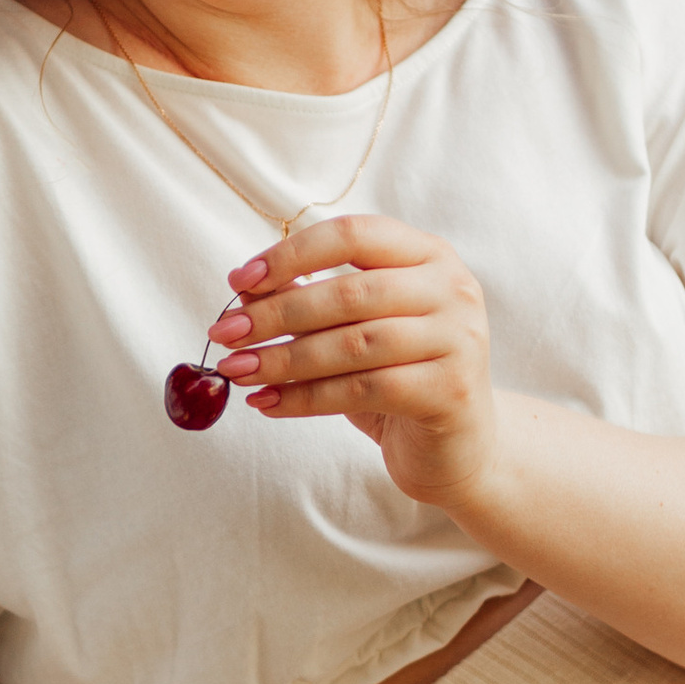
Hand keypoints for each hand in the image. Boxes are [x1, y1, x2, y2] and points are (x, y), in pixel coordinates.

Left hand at [210, 210, 497, 516]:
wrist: (459, 448)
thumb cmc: (399, 377)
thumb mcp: (355, 329)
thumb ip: (311, 300)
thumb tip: (244, 290)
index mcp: (427, 255)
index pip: (352, 235)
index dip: (291, 255)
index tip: (238, 282)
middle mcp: (451, 289)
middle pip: (349, 292)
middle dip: (276, 313)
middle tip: (225, 334)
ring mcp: (458, 339)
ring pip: (354, 344)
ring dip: (284, 359)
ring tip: (237, 371)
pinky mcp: (451, 391)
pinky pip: (364, 390)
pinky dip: (306, 398)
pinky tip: (268, 403)